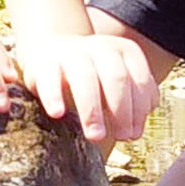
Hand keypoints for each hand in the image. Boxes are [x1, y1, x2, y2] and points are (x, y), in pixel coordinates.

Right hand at [14, 33, 156, 143]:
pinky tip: (58, 113)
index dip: (139, 108)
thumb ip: (133, 103)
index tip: (134, 133)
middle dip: (122, 110)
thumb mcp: (118, 82)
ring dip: (93, 110)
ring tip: (96, 137)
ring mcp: (72, 54)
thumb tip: (135, 131)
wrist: (51, 51)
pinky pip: (50, 80)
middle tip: (122, 137)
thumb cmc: (94, 75)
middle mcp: (100, 48)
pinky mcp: (44, 64)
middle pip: (116, 77)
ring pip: (85, 78)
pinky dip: (54, 96)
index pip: (139, 79)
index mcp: (124, 50)